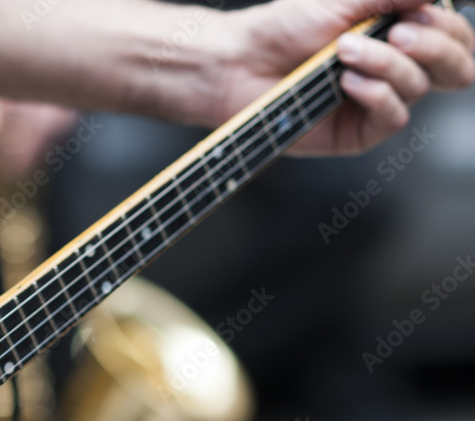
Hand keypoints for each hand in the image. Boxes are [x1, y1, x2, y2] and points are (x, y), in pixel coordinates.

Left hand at [217, 0, 474, 154]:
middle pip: (457, 68)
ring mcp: (379, 102)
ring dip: (386, 63)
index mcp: (400, 34)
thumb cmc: (286, 27)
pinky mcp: (358, 132)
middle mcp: (396, 69)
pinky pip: (393, 117)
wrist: (241, 62)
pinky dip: (375, 94)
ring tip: (344, 50)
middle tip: (396, 31)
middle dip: (437, 46)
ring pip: (420, 87)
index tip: (418, 12)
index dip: (449, 26)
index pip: (456, 36)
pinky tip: (346, 82)